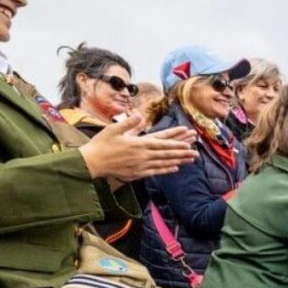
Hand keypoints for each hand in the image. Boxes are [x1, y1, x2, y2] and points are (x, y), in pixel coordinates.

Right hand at [79, 114, 198, 181]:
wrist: (92, 163)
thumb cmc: (101, 144)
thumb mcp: (113, 129)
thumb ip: (129, 122)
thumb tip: (140, 114)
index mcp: (138, 143)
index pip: (162, 142)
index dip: (176, 142)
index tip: (188, 142)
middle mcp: (143, 155)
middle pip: (167, 153)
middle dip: (182, 152)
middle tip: (196, 152)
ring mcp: (141, 165)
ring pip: (164, 163)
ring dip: (178, 161)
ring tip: (191, 160)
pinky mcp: (137, 173)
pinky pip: (155, 171)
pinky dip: (166, 170)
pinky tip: (175, 168)